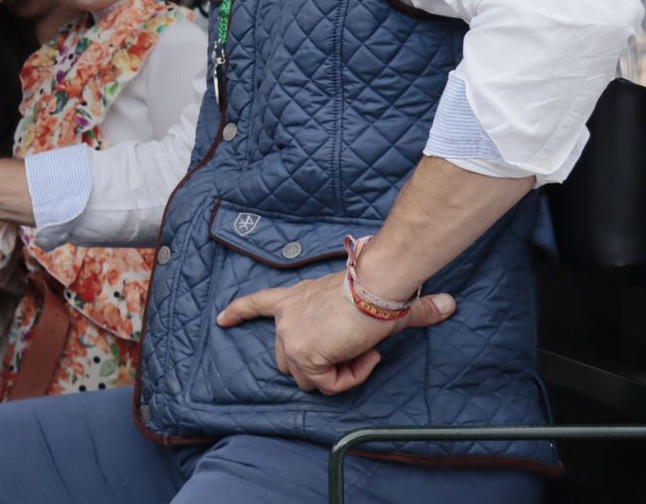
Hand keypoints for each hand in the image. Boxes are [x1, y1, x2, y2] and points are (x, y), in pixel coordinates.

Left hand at [216, 269, 456, 394]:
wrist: (378, 287)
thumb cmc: (379, 288)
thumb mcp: (379, 299)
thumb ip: (411, 308)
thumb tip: (451, 304)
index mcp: (295, 298)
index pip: (257, 303)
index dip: (239, 313)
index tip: (221, 320)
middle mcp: (286, 316)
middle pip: (288, 360)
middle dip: (322, 365)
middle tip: (356, 350)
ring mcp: (290, 335)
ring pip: (307, 377)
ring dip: (338, 374)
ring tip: (363, 353)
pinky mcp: (302, 353)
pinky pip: (325, 385)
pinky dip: (348, 379)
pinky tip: (365, 358)